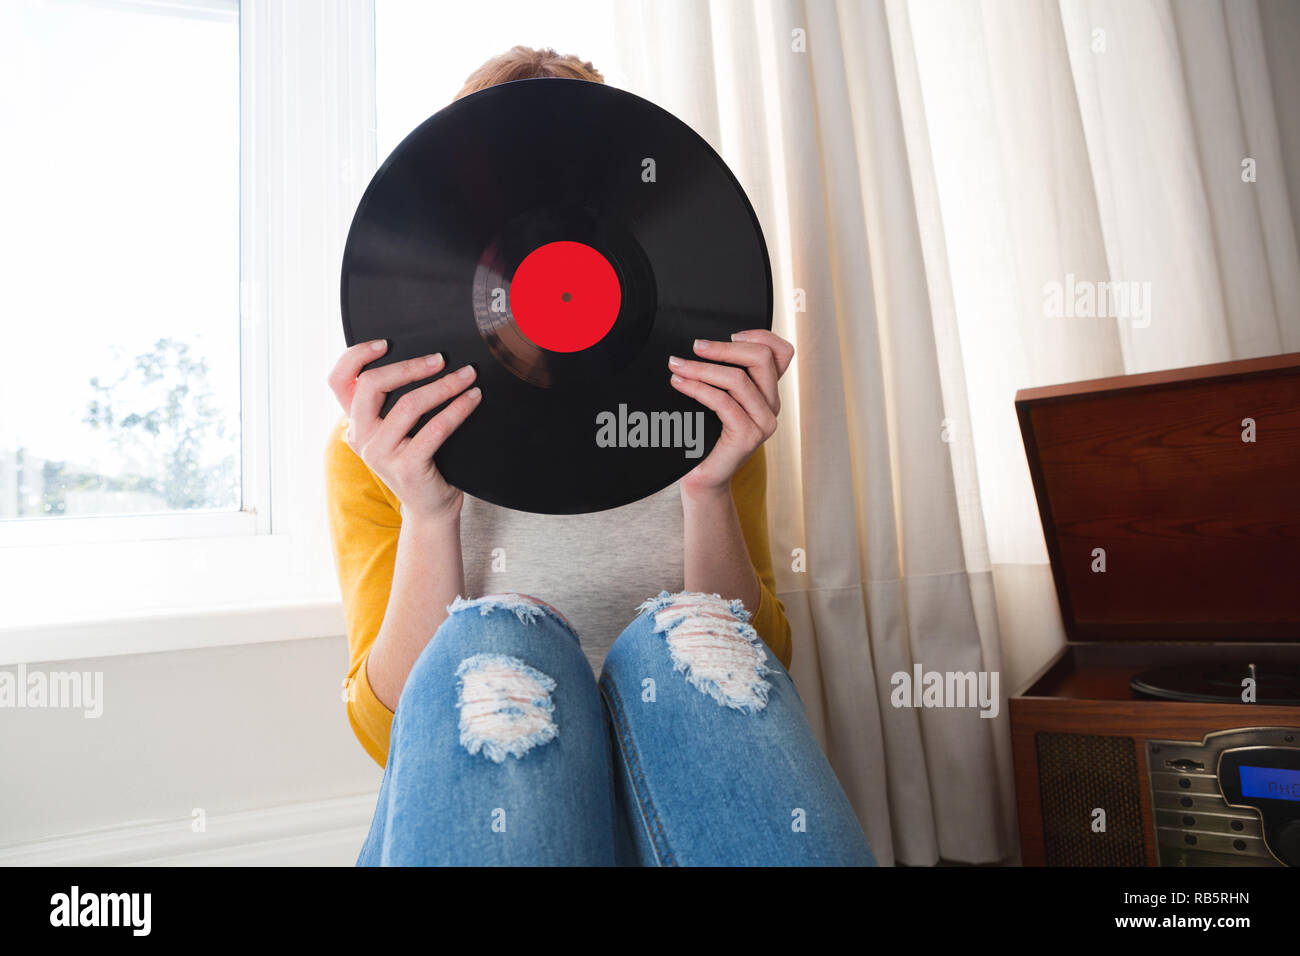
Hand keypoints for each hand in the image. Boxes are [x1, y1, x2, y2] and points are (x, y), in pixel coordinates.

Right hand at [327, 339, 481, 522]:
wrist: (430, 506)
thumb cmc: (419, 458)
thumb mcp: (397, 429)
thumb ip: (392, 401)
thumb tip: (422, 357)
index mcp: (354, 423)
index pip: (338, 381)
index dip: (356, 356)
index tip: (385, 342)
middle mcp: (361, 437)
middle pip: (371, 385)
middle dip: (408, 366)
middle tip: (440, 359)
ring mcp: (381, 455)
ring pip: (409, 405)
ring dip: (443, 385)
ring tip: (467, 376)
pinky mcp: (407, 467)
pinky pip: (435, 429)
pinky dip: (457, 409)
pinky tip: (472, 398)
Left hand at [667, 329, 793, 497]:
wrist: (702, 478)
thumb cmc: (705, 436)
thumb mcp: (718, 396)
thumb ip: (724, 374)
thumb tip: (706, 343)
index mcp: (768, 393)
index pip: (782, 353)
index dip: (759, 335)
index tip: (729, 333)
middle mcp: (772, 407)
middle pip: (762, 359)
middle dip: (725, 348)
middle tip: (695, 346)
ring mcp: (763, 423)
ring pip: (738, 379)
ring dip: (702, 368)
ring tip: (676, 366)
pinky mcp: (748, 436)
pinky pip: (723, 402)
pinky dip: (698, 388)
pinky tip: (680, 384)